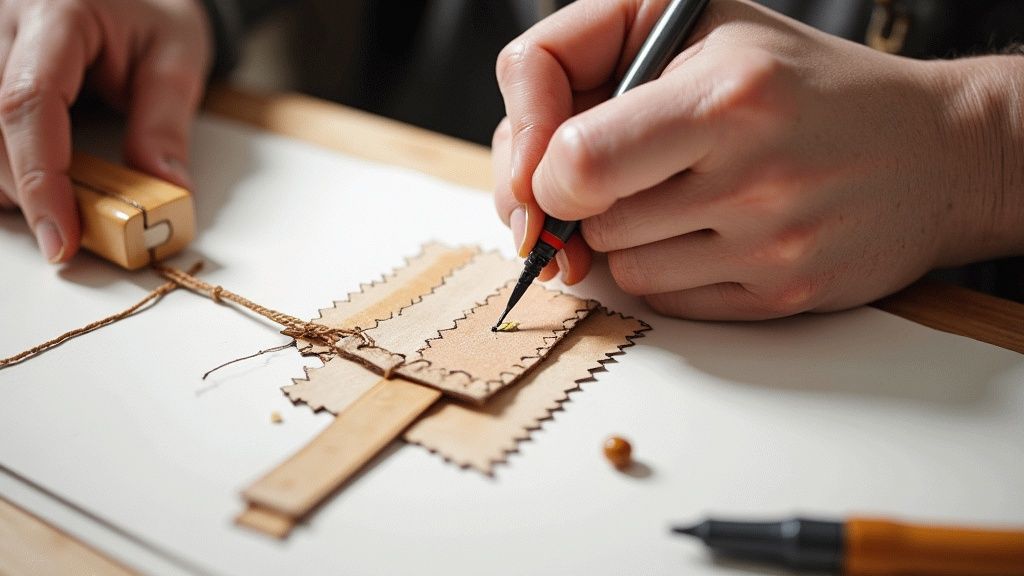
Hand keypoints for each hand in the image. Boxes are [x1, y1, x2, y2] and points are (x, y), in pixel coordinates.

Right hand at [0, 0, 210, 261]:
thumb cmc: (153, 16)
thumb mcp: (178, 60)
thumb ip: (164, 125)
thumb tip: (164, 193)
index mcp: (56, 12)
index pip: (27, 103)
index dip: (41, 179)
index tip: (62, 238)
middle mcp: (3, 21)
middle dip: (29, 190)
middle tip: (74, 232)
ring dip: (9, 180)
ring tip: (58, 200)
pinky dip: (2, 162)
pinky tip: (31, 180)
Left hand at [493, 0, 1023, 318]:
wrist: (933, 151)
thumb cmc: (800, 81)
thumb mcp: (697, 22)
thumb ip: (585, 63)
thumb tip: (523, 175)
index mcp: (725, 93)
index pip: (577, 163)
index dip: (540, 171)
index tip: (555, 164)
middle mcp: (753, 172)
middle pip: (592, 225)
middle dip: (582, 204)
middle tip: (616, 176)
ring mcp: (773, 242)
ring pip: (625, 270)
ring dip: (628, 238)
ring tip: (681, 196)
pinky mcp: (784, 296)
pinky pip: (669, 302)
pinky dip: (667, 271)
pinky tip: (710, 233)